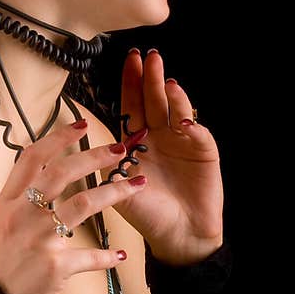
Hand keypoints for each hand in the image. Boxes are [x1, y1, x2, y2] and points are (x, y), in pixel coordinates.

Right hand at [0, 121, 141, 293]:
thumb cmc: (5, 264)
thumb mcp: (3, 224)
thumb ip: (23, 198)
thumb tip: (49, 169)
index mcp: (8, 202)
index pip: (32, 158)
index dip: (58, 139)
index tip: (82, 125)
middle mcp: (20, 215)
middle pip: (61, 173)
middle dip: (94, 156)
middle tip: (120, 149)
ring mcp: (37, 240)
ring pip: (83, 204)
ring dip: (115, 192)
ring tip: (137, 185)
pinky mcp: (54, 266)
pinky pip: (89, 255)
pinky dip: (107, 256)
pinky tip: (119, 255)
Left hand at [112, 49, 223, 265]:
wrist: (178, 236)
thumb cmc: (147, 214)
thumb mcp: (119, 190)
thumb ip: (108, 165)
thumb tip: (90, 144)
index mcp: (139, 141)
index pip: (134, 105)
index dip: (132, 83)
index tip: (131, 60)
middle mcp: (162, 135)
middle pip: (156, 101)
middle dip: (153, 79)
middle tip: (151, 57)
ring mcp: (184, 142)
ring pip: (178, 111)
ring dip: (174, 96)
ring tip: (168, 83)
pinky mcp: (205, 153)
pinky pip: (199, 134)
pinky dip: (193, 126)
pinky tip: (185, 120)